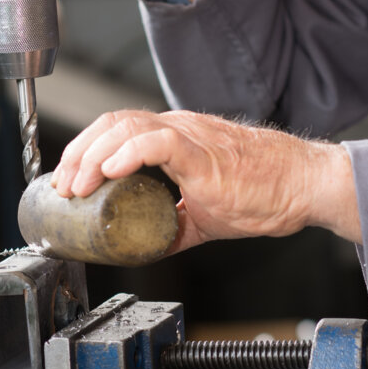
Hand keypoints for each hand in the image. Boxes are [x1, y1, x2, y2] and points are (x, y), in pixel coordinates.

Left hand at [51, 109, 361, 252]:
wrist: (303, 186)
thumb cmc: (265, 193)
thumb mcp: (206, 213)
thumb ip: (174, 223)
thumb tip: (145, 246)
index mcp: (177, 139)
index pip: (117, 129)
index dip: (85, 150)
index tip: (68, 181)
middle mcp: (179, 129)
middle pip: (112, 122)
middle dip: (78, 152)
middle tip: (63, 187)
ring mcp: (191, 137)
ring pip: (127, 127)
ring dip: (93, 156)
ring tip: (78, 185)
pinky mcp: (205, 153)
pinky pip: (158, 142)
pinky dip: (127, 154)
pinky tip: (110, 172)